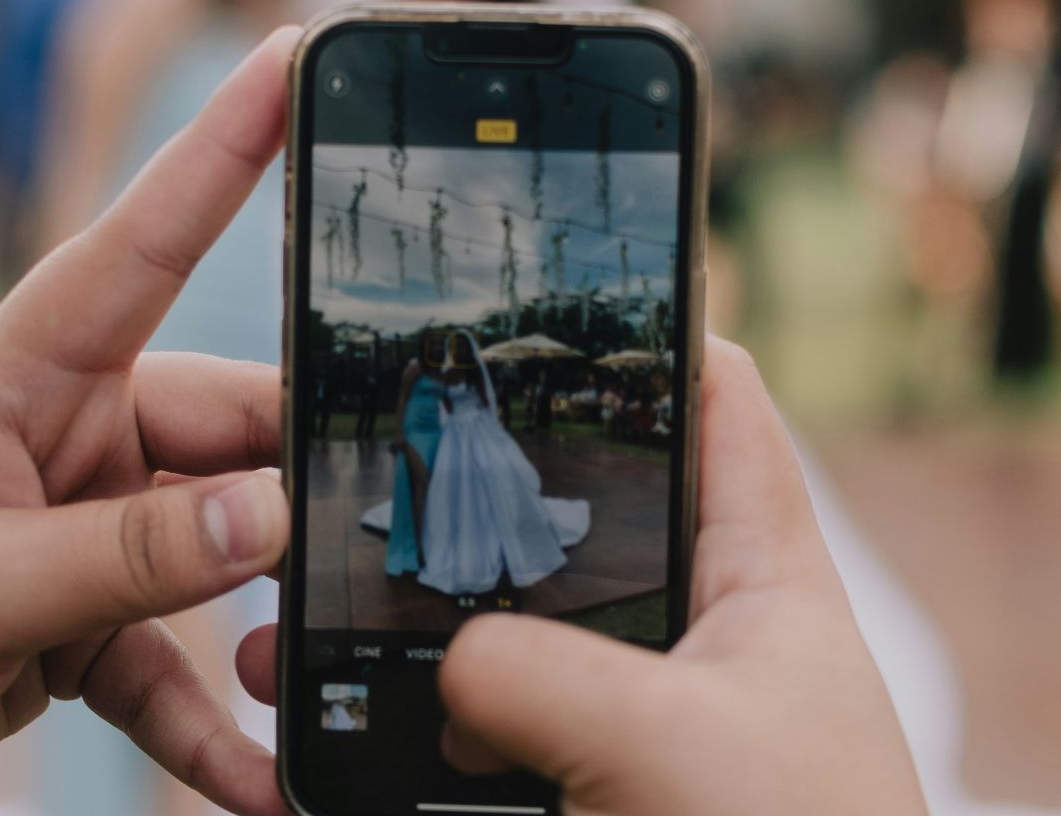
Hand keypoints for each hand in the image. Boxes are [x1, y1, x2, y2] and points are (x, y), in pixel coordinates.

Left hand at [0, 28, 302, 815]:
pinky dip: (211, 722)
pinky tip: (256, 782)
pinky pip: (170, 662)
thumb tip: (270, 514)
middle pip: (230, 434)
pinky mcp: (75, 618)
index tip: (296, 52)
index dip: (225, 148)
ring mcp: (79, 528)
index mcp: (26, 377)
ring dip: (262, 632)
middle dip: (299, 494)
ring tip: (308, 691)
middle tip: (372, 548)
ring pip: (217, 554)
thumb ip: (126, 554)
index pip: (144, 242)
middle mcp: (70, 436)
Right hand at [232, 339, 926, 815]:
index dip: (644, 332)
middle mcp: (701, 636)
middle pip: (578, 520)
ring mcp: (644, 723)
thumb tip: (451, 671)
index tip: (538, 295)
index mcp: (763, 576)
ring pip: (509, 644)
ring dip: (408, 634)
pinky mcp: (594, 797)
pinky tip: (332, 734)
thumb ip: (540, 676)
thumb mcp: (670, 747)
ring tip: (297, 627)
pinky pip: (485, 741)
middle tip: (355, 476)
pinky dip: (412, 737)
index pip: (716, 403)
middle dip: (464, 504)